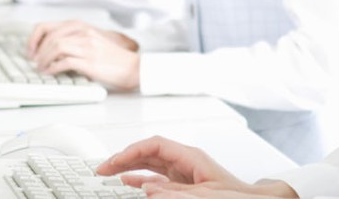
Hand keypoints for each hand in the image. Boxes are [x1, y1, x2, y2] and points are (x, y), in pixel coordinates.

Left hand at [27, 19, 140, 89]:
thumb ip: (74, 40)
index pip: (48, 26)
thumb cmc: (111, 57)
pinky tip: (50, 72)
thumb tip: (50, 49)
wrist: (131, 67)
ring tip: (41, 68)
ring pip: (56, 47)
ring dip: (44, 59)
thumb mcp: (92, 41)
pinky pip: (65, 62)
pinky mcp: (90, 62)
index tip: (30, 50)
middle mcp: (84, 33)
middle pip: (51, 37)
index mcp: (82, 27)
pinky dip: (53, 68)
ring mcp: (87, 47)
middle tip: (33, 62)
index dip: (35, 38)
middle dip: (37, 51)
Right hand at [95, 136, 295, 195]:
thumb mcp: (204, 195)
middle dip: (124, 157)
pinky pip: (156, 176)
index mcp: (191, 157)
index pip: (154, 146)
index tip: (114, 162)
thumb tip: (146, 187)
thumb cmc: (236, 197)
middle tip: (103, 168)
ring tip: (108, 172)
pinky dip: (139, 178)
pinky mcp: (184, 182)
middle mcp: (186, 160)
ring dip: (128, 167)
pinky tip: (127, 182)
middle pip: (148, 152)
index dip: (131, 151)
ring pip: (149, 163)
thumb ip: (174, 192)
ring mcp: (184, 171)